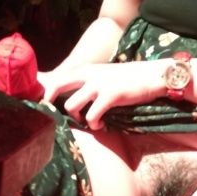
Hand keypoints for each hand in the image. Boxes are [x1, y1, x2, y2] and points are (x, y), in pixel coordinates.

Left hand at [42, 60, 166, 129]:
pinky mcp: (110, 96)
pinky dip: (95, 124)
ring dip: (77, 118)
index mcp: (86, 70)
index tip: (45, 103)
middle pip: (57, 86)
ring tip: (90, 121)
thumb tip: (74, 97)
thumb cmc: (128, 78)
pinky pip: (92, 116)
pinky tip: (103, 125)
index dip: (48, 91)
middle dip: (50, 101)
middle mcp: (88, 74)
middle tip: (53, 115)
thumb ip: (89, 82)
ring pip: (71, 105)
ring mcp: (98, 85)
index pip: (59, 77)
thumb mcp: (104, 75)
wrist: (151, 75)